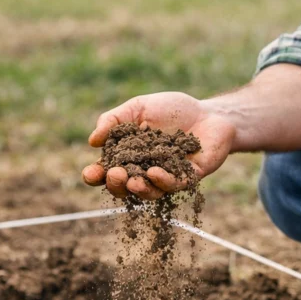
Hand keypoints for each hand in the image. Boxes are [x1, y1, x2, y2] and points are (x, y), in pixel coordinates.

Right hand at [81, 92, 235, 198]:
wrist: (210, 112)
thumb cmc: (172, 110)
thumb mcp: (139, 107)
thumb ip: (114, 120)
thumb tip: (93, 141)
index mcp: (128, 156)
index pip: (106, 170)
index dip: (96, 175)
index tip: (91, 173)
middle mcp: (144, 172)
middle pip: (124, 187)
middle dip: (116, 184)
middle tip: (115, 174)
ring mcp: (166, 178)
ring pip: (148, 192)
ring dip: (138, 189)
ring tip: (132, 181)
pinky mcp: (188, 179)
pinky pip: (173, 185)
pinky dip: (163, 181)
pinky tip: (155, 172)